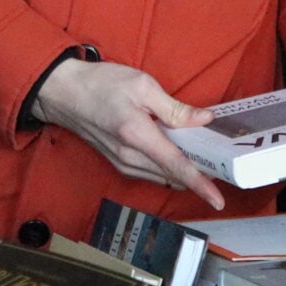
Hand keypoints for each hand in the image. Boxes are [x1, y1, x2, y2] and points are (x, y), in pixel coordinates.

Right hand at [32, 59, 225, 210]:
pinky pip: (151, 172)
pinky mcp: (118, 163)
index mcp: (137, 136)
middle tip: (221, 163)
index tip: (218, 201)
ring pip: (162, 176)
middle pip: (172, 175)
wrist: (64, 93)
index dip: (200, 184)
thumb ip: (175, 108)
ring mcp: (122, 164)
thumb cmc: (101, 84)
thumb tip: (205, 120)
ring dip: (182, 171)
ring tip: (203, 157)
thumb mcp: (142, 85)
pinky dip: (167, 167)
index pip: (176, 166)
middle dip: (198, 175)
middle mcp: (129, 157)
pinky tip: (177, 153)